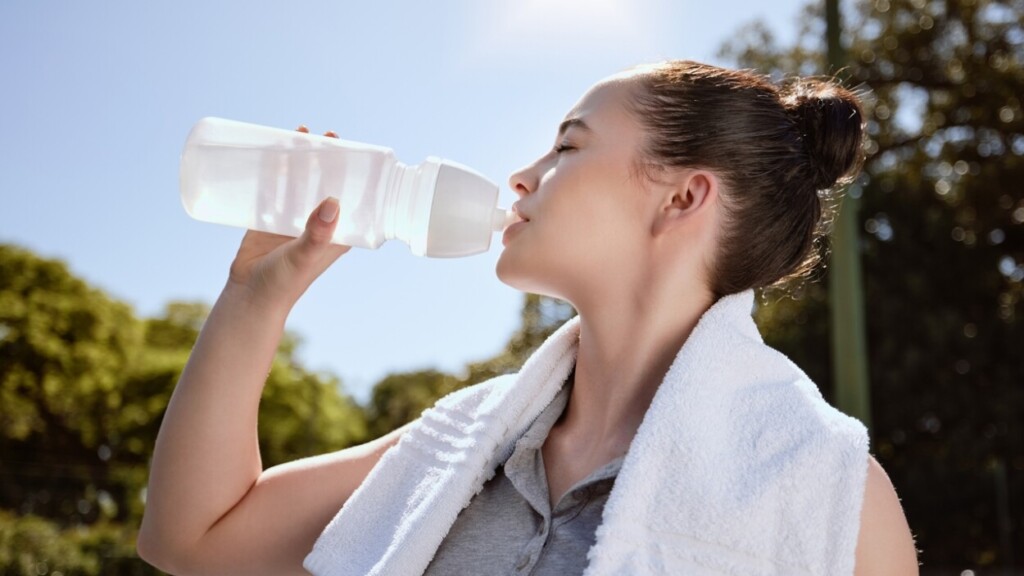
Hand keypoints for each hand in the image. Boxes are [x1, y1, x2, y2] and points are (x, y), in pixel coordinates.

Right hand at [225, 126, 350, 311]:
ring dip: (300, 160)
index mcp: (335, 233)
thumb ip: (318, 232)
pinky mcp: (266, 219)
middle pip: (325, 183)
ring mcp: (292, 220)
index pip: (352, 199)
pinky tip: (269, 152)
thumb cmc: (285, 282)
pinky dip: (272, 172)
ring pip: (299, 183)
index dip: (356, 176)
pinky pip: (272, 189)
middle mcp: (316, 224)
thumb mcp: (305, 255)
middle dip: (327, 160)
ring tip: (299, 135)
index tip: (357, 150)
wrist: (249, 296)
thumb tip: (334, 200)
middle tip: (325, 134)